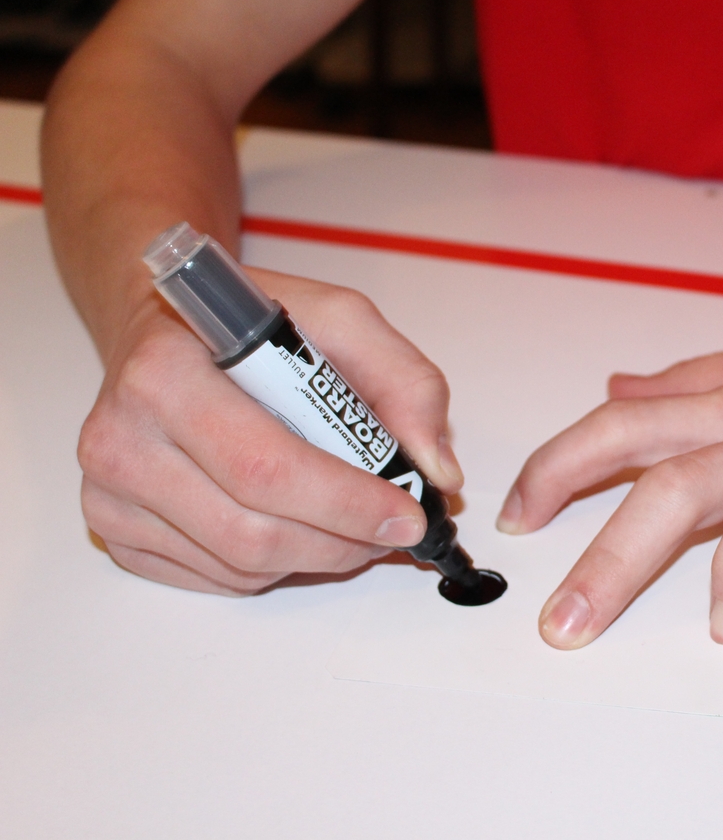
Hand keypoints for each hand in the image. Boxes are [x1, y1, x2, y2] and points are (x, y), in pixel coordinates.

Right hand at [77, 267, 461, 593]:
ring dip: (317, 555)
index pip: (267, 466)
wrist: (165, 330)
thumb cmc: (251, 326)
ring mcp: (109, 494)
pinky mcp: (114, 531)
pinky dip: (276, 564)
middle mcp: (119, 437)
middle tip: (393, 529)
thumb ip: (405, 381)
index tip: (409, 515)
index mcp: (164, 373)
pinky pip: (217, 578)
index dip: (347, 503)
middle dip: (344, 541)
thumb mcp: (339, 319)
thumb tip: (437, 470)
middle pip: (253, 532)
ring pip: (240, 566)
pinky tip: (296, 523)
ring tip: (351, 522)